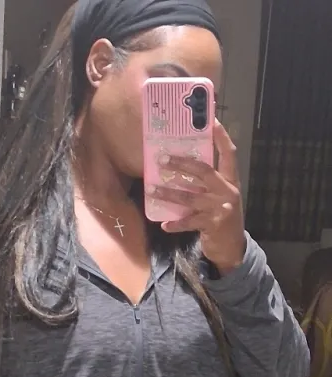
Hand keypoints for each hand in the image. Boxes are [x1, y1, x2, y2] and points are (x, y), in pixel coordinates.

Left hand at [147, 121, 245, 273]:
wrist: (233, 248)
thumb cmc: (222, 219)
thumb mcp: (221, 197)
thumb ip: (209, 184)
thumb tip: (182, 167)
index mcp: (231, 181)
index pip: (229, 153)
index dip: (221, 136)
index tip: (212, 120)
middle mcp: (227, 191)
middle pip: (204, 171)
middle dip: (182, 163)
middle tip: (161, 158)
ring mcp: (220, 208)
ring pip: (190, 197)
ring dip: (168, 194)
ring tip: (151, 190)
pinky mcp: (212, 225)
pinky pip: (189, 222)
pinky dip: (175, 224)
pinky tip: (164, 225)